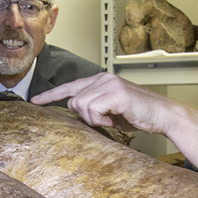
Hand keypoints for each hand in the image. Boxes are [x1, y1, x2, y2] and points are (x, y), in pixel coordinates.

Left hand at [32, 73, 175, 134]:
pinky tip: (116, 117)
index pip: (70, 87)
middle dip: (87, 116)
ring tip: (113, 118)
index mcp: (100, 80)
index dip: (51, 95)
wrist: (162, 115)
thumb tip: (78, 111)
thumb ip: (94, 107)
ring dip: (96, 119)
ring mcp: (108, 84)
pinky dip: (102, 119)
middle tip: (107, 119)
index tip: (35, 101)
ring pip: (82, 106)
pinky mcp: (114, 93)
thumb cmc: (139, 114)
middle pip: (74, 101)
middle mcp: (102, 79)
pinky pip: (93, 110)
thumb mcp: (111, 110)